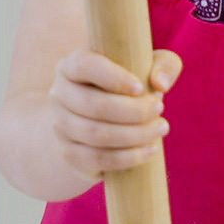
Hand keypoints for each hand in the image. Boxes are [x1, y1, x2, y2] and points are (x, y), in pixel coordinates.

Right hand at [48, 48, 181, 181]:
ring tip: (160, 128)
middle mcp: (59, 94)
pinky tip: (150, 150)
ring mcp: (60, 125)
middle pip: (93, 105)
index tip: (140, 88)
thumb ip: (164, 64)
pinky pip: (98, 158)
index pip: (85, 66)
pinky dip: (128, 157)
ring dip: (135, 134)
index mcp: (72, 66)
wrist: (103, 123)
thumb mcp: (148, 69)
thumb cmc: (129, 88)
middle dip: (133, 111)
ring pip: (96, 134)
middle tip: (159, 110)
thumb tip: (160, 84)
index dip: (113, 78)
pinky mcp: (68, 153)